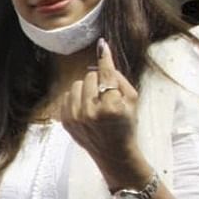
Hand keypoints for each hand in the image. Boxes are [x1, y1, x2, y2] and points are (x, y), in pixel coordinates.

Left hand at [60, 39, 142, 176]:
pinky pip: (67, 96)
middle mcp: (90, 111)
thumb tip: (104, 58)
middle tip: (106, 94)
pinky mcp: (65, 121)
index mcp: (111, 106)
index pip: (106, 75)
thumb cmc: (125, 125)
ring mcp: (75, 117)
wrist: (113, 153)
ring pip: (76, 84)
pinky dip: (76, 99)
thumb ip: (119, 79)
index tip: (102, 45)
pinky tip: (86, 110)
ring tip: (96, 102)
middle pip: (89, 76)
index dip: (105, 59)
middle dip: (98, 81)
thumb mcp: (132, 101)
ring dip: (86, 89)